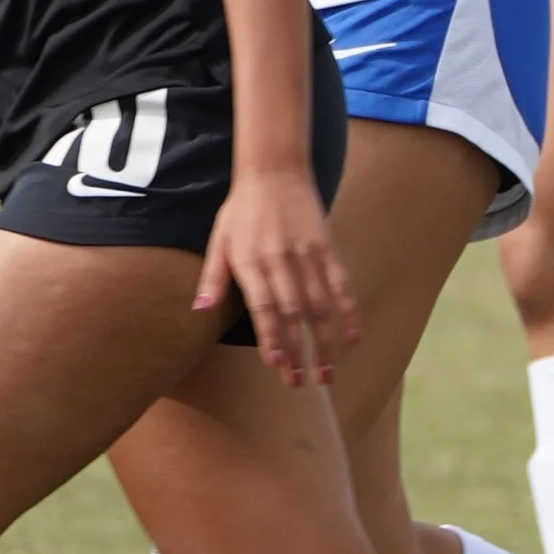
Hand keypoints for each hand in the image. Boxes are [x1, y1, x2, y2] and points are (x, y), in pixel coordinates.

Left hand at [196, 168, 359, 387]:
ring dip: (324, 342)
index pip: (264, 306)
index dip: (272, 336)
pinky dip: (348, 312)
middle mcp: (281, 260)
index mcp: (251, 260)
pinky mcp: (327, 249)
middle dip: (299, 350)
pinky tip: (352, 338)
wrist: (274, 171)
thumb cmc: (241, 210)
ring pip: (320, 305)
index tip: (277, 364)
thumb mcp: (219, 239)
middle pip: (293, 312)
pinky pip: (341, 285)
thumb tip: (201, 311)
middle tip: (301, 382)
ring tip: (327, 373)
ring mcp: (307, 255)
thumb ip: (213, 277)